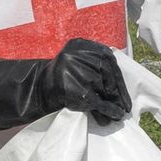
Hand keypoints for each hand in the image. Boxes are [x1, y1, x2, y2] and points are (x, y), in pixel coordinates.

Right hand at [0, 38, 131, 131]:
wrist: (35, 89)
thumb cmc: (61, 80)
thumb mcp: (79, 64)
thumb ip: (97, 67)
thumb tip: (120, 86)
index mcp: (81, 45)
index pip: (108, 60)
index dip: (118, 79)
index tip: (123, 91)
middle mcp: (77, 55)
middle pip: (107, 74)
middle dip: (117, 92)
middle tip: (125, 106)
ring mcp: (73, 71)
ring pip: (102, 88)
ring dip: (113, 102)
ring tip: (119, 113)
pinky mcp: (72, 89)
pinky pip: (96, 101)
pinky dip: (107, 110)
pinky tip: (114, 115)